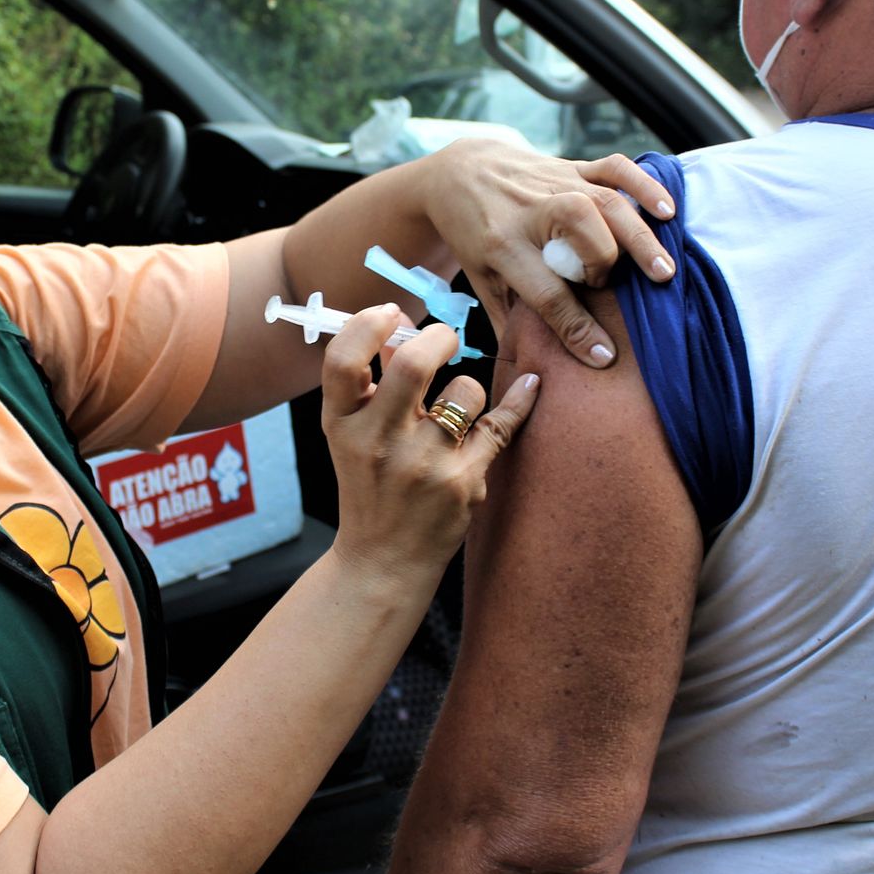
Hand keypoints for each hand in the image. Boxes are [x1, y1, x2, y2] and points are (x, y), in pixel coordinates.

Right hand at [319, 306, 539, 582]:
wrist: (383, 560)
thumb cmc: (370, 485)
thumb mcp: (351, 435)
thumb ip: (369, 381)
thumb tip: (397, 320)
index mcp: (342, 424)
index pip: (343, 358)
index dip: (369, 323)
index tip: (392, 314)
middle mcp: (379, 441)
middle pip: (411, 364)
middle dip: (438, 338)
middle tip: (445, 341)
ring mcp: (423, 464)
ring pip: (465, 390)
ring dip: (468, 389)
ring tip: (459, 411)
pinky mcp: (463, 482)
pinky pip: (502, 424)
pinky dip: (522, 399)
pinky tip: (532, 384)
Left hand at [417, 141, 673, 367]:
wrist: (458, 173)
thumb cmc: (472, 235)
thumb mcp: (479, 279)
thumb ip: (505, 319)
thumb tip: (528, 372)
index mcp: (501, 246)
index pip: (545, 291)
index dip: (577, 327)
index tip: (605, 355)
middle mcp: (529, 211)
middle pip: (578, 230)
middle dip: (603, 264)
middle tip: (612, 289)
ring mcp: (553, 182)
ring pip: (602, 200)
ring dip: (638, 236)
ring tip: (663, 272)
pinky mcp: (571, 166)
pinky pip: (612, 167)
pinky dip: (643, 185)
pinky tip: (666, 212)